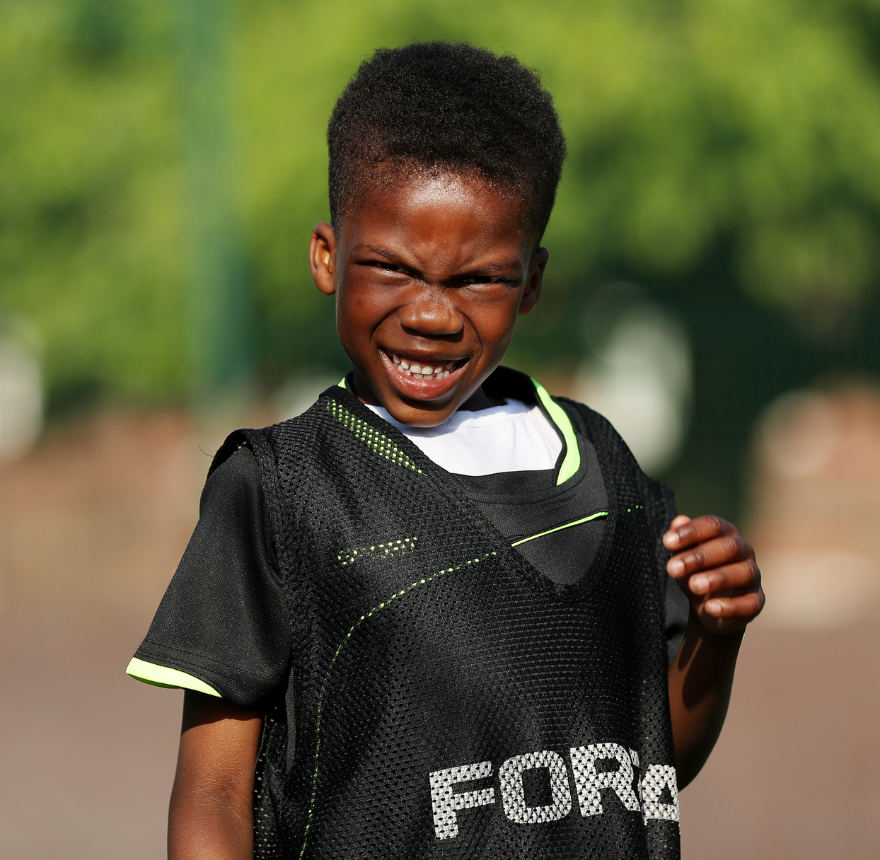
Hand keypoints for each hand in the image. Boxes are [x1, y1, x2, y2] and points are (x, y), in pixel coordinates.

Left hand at [663, 515, 764, 635]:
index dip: (691, 532)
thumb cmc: (694, 571)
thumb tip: (678, 521)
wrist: (708, 604)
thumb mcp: (682, 557)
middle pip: (729, 547)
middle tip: (673, 568)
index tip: (667, 542)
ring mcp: (752, 575)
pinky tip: (710, 608)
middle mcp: (744, 550)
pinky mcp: (756, 600)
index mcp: (725, 534)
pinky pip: (751, 603)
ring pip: (744, 572)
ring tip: (693, 585)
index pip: (713, 525)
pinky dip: (731, 606)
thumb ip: (680, 542)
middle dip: (700, 557)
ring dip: (718, 579)